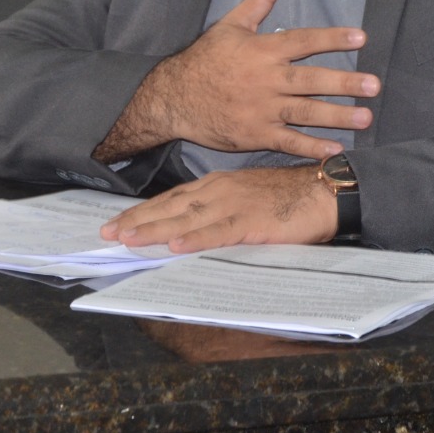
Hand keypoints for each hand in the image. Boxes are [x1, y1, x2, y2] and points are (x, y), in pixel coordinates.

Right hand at [92, 0, 377, 161]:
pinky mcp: (255, 134)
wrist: (174, 97)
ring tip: (365, 117)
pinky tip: (335, 149)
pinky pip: (288, 142)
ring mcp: (261, 109)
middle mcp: (265, 80)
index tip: (361, 38)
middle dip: (344, 82)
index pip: (303, 41)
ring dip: (336, 116)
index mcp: (262, 50)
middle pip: (310, 80)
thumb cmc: (207, 59)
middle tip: (373, 85)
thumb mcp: (231, 24)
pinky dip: (310, 146)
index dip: (332, 38)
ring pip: (304, 112)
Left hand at [99, 164, 335, 252]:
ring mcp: (234, 205)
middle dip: (138, 221)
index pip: (172, 199)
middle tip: (108, 233)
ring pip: (187, 219)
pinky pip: (219, 232)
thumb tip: (191, 233)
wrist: (325, 191)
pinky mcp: (253, 221)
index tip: (118, 223)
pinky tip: (177, 247)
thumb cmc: (289, 197)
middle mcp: (220, 191)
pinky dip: (197, 239)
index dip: (143, 211)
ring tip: (129, 239)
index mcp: (218, 185)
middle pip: (170, 207)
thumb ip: (220, 214)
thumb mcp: (247, 199)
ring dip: (156, 230)